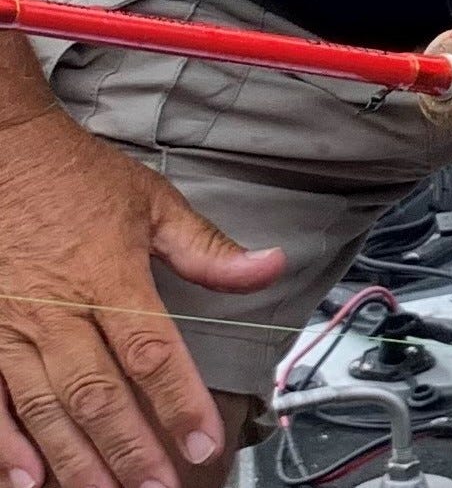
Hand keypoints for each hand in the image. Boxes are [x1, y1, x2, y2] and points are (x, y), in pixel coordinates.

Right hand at [0, 107, 284, 487]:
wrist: (3, 152)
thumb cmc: (76, 178)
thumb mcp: (151, 201)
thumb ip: (205, 247)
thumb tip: (268, 266)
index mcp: (109, 276)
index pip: (153, 352)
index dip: (179, 403)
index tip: (203, 444)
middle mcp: (59, 310)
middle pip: (99, 393)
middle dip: (130, 450)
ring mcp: (10, 328)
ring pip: (46, 408)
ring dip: (75, 460)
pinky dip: (5, 446)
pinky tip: (27, 480)